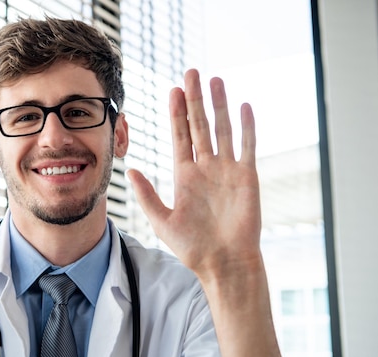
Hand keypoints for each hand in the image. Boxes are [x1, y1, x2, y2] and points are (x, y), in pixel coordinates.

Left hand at [128, 69, 261, 282]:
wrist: (223, 262)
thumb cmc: (192, 246)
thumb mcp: (162, 220)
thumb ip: (147, 195)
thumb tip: (129, 171)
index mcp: (185, 175)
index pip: (180, 136)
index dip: (177, 114)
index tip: (173, 91)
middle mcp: (206, 167)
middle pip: (200, 125)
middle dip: (195, 100)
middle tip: (191, 73)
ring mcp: (227, 170)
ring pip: (223, 129)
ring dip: (219, 105)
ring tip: (215, 80)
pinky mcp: (247, 177)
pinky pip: (247, 146)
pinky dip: (246, 127)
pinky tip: (244, 106)